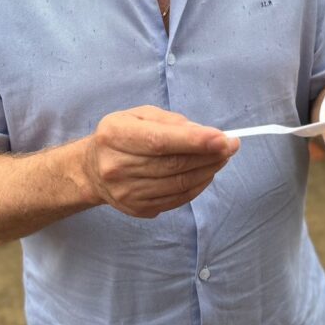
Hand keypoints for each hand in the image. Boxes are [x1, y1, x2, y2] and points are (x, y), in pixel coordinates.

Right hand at [83, 105, 239, 218]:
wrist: (93, 171)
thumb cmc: (121, 136)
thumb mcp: (138, 115)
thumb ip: (171, 122)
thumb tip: (205, 133)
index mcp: (115, 135)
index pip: (160, 141)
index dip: (194, 141)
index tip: (223, 139)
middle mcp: (117, 166)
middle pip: (173, 165)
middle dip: (209, 155)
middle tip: (231, 145)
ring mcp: (127, 192)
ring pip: (179, 184)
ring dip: (208, 170)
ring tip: (222, 157)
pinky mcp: (138, 209)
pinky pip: (177, 198)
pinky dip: (198, 185)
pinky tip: (206, 173)